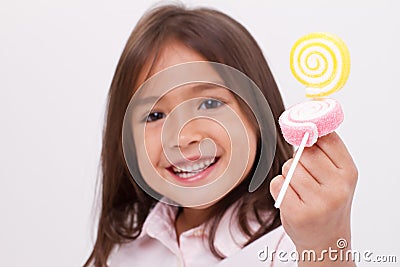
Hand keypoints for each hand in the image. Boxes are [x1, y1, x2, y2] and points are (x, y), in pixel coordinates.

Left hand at [270, 132, 357, 265]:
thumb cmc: (328, 203)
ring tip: (300, 190)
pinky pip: (277, 183)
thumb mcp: (337, 177)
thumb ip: (325, 152)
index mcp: (349, 173)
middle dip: (299, 159)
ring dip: (288, 174)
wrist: (326, 240)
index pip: (326, 138)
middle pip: (304, 151)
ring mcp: (318, 202)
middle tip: (306, 175)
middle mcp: (337, 188)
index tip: (305, 134)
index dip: (311, 133)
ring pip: (289, 167)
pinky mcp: (297, 213)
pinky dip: (279, 187)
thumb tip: (306, 122)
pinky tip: (292, 199)